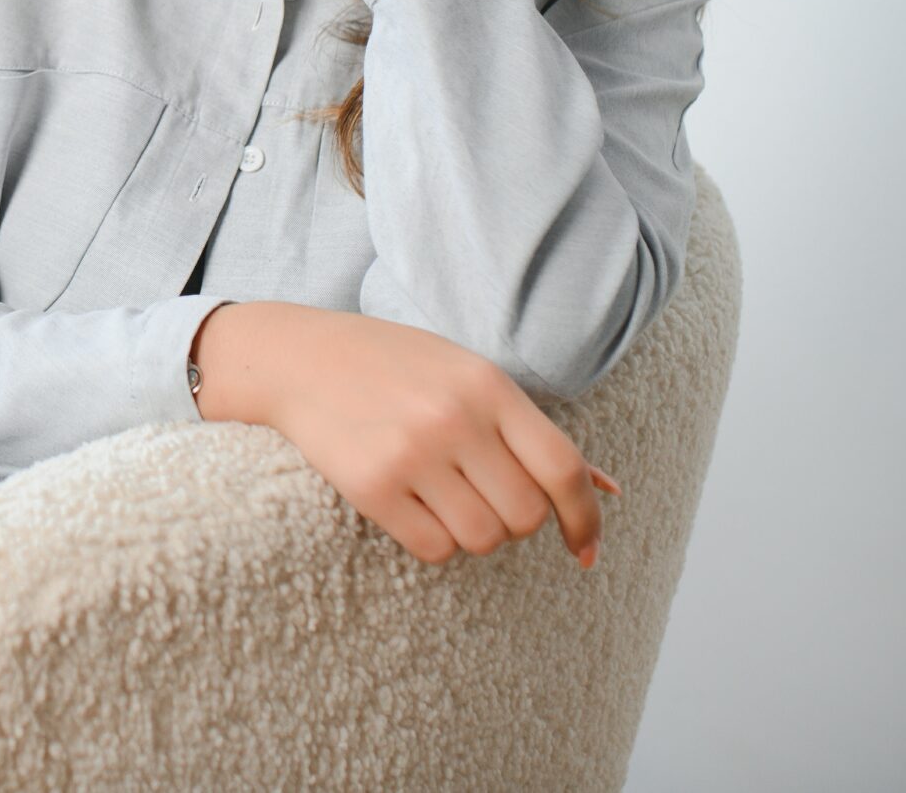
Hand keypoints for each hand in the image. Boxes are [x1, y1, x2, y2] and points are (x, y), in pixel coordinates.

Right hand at [190, 301, 619, 566]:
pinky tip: (416, 510)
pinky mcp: (370, 485)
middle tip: (487, 502)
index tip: (585, 548)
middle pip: (525, 515)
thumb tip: (609, 489)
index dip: (586, 517)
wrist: (296, 357)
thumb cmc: (392, 365)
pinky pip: (433, 548)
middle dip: (515, 522)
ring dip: (475, 534)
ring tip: (448, 502)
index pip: (562, 468)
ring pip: (482, 539)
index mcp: (487, 384)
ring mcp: (409, 452)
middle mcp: (453, 418)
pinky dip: (435, 542)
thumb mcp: (467, 374)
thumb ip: (533, 430)